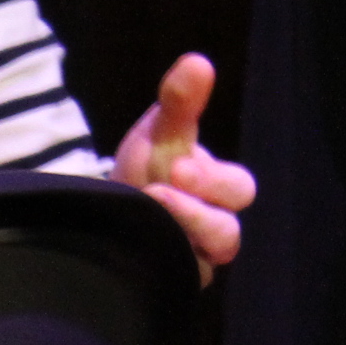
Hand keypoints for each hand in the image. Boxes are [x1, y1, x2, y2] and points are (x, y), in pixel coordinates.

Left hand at [114, 52, 255, 276]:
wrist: (107, 215)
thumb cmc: (146, 169)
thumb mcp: (160, 133)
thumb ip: (180, 102)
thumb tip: (198, 61)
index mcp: (218, 192)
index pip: (238, 189)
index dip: (213, 180)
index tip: (177, 164)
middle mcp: (212, 230)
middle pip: (228, 233)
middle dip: (197, 211)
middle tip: (164, 187)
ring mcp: (190, 262)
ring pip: (203, 263)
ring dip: (175, 234)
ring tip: (145, 209)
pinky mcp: (168, 283)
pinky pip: (173, 282)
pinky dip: (156, 262)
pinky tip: (133, 245)